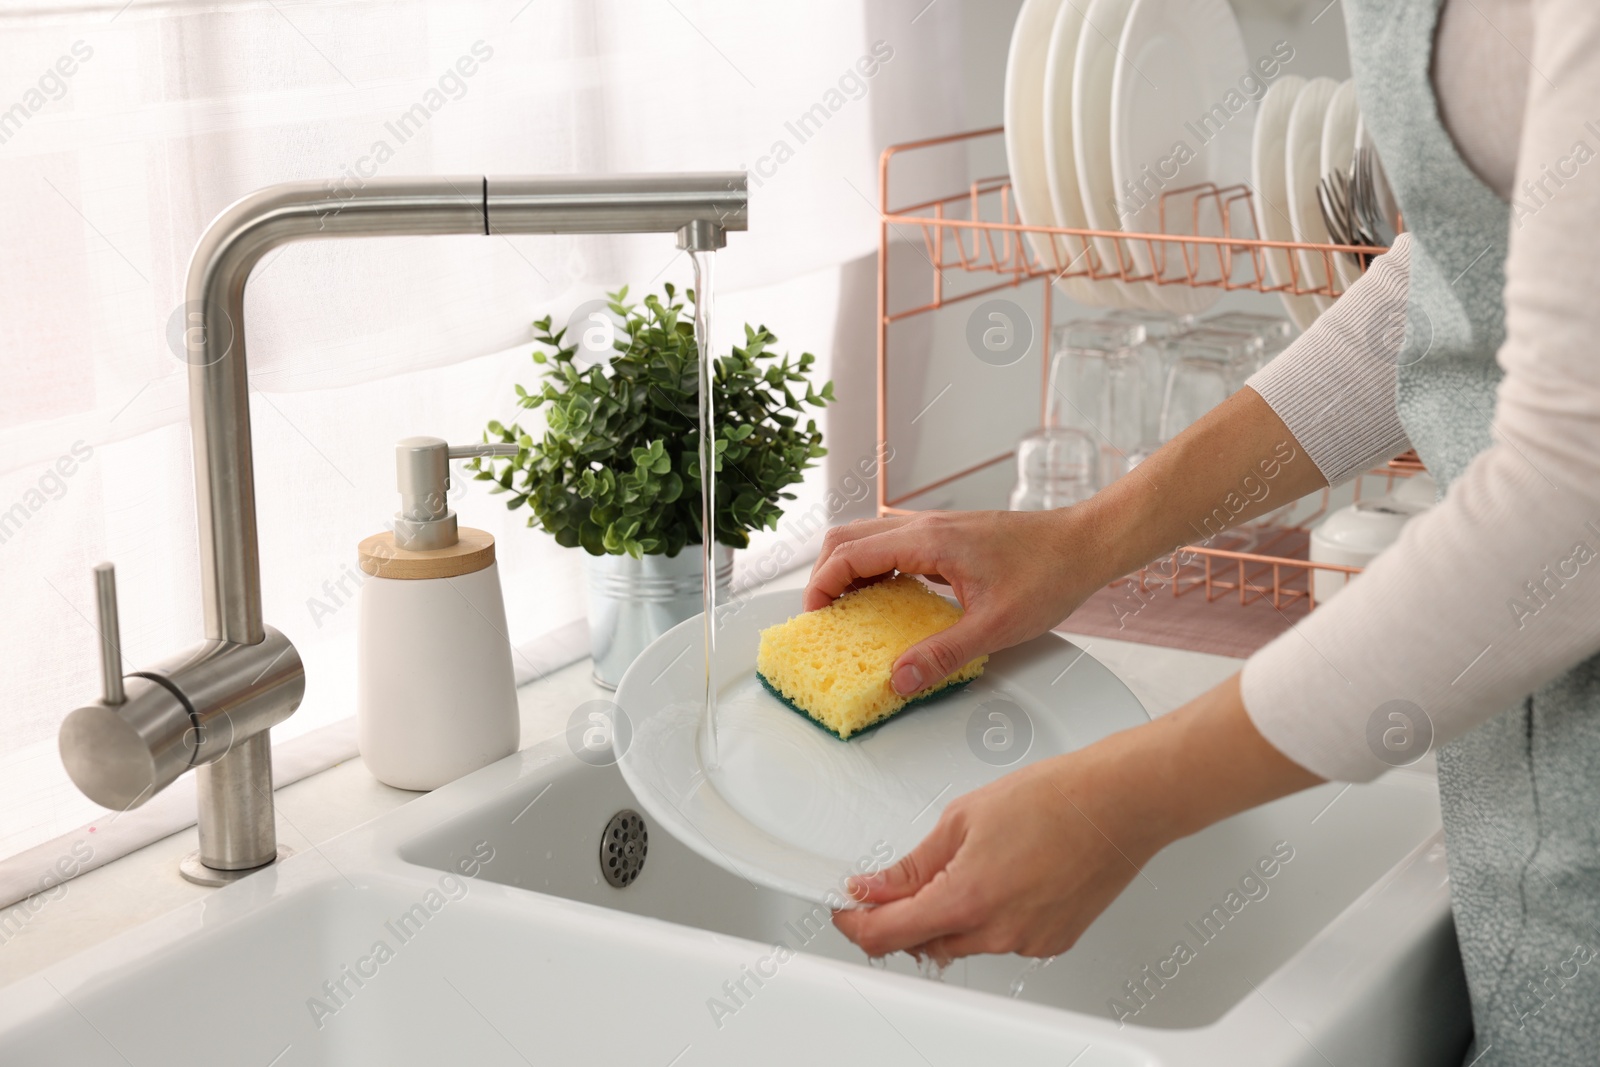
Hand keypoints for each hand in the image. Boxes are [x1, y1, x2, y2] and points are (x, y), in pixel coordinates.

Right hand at [804, 510, 1101, 695]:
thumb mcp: (997, 627)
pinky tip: (891, 598)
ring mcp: (937, 526)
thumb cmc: (1050, 575)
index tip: (815, 618)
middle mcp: (926, 525)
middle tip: (825, 615)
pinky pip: (895, 543)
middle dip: (825, 574)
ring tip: (852, 610)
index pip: (849, 554)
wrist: (1087, 543)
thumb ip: (943, 654)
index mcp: (928, 541)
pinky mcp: (949, 534)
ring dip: (850, 568)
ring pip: (869, 536)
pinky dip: (877, 566)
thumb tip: (900, 679)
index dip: (821, 585)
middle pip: (847, 537)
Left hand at [831, 676, 1323, 960]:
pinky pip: (1001, 940)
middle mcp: (998, 932)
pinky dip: (985, 917)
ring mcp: (1029, 942)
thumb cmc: (1056, 797)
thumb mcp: (962, 817)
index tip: (847, 909)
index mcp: (967, 899)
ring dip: (943, 918)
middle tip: (891, 884)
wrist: (1121, 802)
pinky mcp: (1053, 941)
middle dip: (899, 919)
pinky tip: (998, 877)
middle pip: (922, 945)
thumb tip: (874, 886)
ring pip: (962, 944)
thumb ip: (912, 864)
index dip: (856, 925)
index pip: (887, 936)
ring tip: (957, 867)